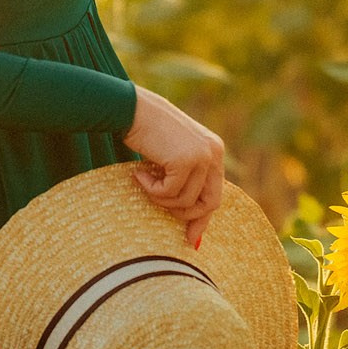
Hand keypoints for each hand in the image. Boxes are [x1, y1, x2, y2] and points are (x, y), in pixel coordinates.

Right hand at [123, 86, 226, 248]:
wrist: (132, 109)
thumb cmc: (147, 132)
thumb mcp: (173, 156)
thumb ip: (186, 180)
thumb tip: (189, 222)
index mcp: (214, 150)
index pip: (215, 193)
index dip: (202, 218)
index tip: (190, 239)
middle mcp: (214, 152)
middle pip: (210, 202)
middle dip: (187, 216)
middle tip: (165, 215)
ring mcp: (202, 156)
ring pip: (186, 201)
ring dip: (161, 199)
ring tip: (145, 182)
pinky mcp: (185, 160)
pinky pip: (169, 193)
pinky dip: (152, 190)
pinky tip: (139, 174)